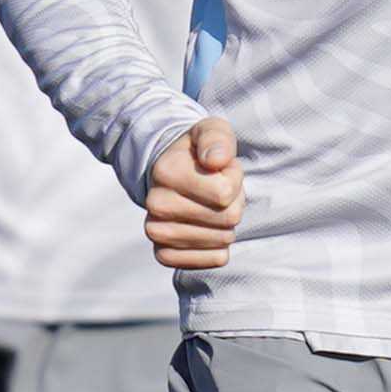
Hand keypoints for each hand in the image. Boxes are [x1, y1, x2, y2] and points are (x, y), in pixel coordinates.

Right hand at [143, 116, 242, 274]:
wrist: (171, 174)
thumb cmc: (198, 152)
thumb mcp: (212, 131)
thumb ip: (217, 139)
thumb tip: (216, 160)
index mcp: (166, 172)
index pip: (225, 193)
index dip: (234, 179)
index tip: (221, 170)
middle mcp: (156, 204)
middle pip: (228, 218)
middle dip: (234, 203)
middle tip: (218, 189)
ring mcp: (157, 232)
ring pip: (223, 240)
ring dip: (226, 224)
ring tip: (211, 206)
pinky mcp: (164, 254)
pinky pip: (214, 260)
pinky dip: (220, 247)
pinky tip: (208, 229)